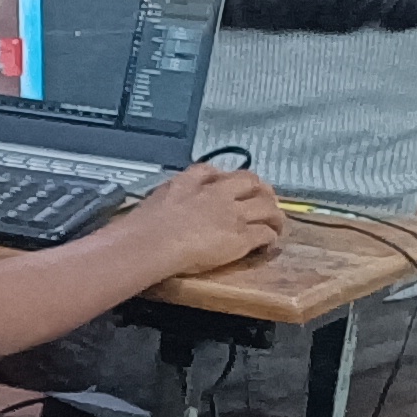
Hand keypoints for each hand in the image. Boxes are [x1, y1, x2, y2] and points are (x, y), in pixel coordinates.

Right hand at [124, 164, 285, 273]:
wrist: (150, 244)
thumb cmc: (142, 227)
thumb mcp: (154, 198)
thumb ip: (169, 194)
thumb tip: (167, 200)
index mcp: (191, 182)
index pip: (213, 171)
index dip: (225, 177)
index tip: (226, 185)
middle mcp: (218, 194)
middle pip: (251, 182)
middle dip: (261, 190)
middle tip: (263, 201)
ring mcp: (233, 214)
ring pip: (268, 207)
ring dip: (274, 215)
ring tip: (275, 224)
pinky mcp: (242, 237)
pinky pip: (266, 233)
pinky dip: (270, 238)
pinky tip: (268, 244)